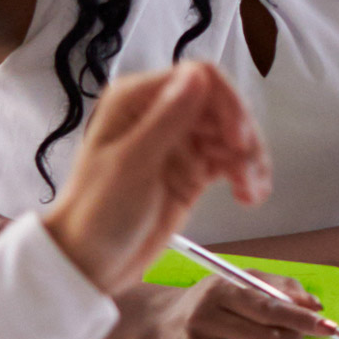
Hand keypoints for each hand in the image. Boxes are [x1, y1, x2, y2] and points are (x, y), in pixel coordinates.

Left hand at [35, 62, 272, 298]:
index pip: (198, 78)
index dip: (227, 104)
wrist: (89, 262)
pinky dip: (245, 176)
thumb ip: (166, 119)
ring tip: (250, 192)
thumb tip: (197, 76)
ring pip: (231, 135)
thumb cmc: (96, 212)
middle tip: (247, 171)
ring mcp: (179, 142)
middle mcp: (160, 113)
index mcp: (137, 100)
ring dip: (249, 160)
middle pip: (222, 106)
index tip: (239, 138)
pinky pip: (230, 162)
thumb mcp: (131, 164)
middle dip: (242, 136)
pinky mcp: (192, 171)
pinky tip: (249, 196)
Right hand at [107, 273, 326, 338]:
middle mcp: (203, 322)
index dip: (302, 318)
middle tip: (296, 334)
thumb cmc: (210, 303)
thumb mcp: (240, 282)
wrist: (161, 328)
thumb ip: (281, 287)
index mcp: (216, 292)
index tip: (327, 325)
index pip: (268, 308)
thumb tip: (314, 305)